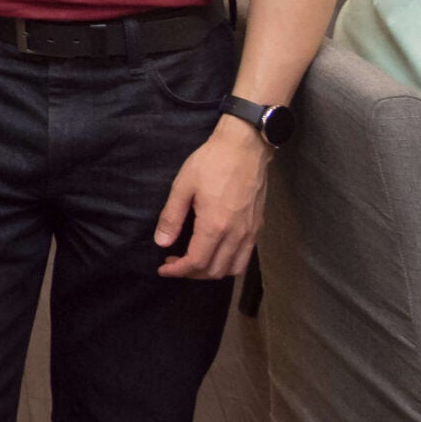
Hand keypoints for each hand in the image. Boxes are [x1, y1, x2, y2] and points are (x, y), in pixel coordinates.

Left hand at [155, 120, 268, 278]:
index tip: (163, 268)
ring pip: (233, 269)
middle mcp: (236, 235)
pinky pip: (245, 257)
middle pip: (215, 271)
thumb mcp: (183, 186)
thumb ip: (171, 217)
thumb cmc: (211, 163)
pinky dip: (228, 263)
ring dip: (211, 272)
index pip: (197, 263)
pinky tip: (214, 251)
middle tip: (173, 262)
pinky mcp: (258, 227)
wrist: (245, 148)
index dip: (178, 271)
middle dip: (191, 273)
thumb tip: (162, 243)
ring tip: (193, 261)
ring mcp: (250, 233)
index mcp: (215, 226)